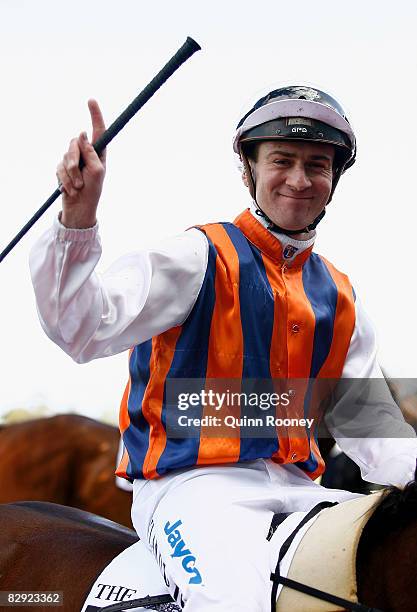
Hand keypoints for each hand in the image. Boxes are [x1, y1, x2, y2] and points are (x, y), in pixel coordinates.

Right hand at [57, 99, 105, 228]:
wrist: (80, 209)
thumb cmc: (93, 191)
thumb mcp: (96, 172)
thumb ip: (91, 153)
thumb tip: (83, 134)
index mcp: (99, 153)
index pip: (98, 131)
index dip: (95, 115)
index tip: (91, 101)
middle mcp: (86, 154)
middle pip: (75, 143)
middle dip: (74, 161)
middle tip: (79, 179)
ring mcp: (74, 160)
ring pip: (65, 156)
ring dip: (70, 175)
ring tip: (77, 187)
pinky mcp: (63, 168)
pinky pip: (58, 167)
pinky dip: (64, 179)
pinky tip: (70, 189)